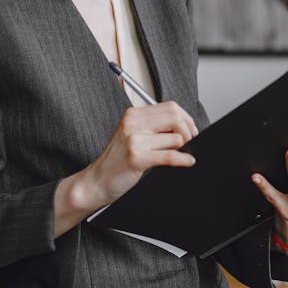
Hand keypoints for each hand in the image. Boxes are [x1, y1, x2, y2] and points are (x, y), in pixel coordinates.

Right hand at [54, 101, 197, 235]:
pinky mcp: (137, 158)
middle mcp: (133, 123)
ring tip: (180, 154)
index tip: (191, 130)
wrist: (96, 181)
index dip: (186, 118)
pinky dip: (183, 160)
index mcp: (133, 114)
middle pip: (175, 117)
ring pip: (175, 138)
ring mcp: (134, 140)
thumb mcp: (133, 135)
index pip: (170, 107)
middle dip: (188, 131)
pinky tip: (187, 161)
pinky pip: (170, 156)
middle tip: (189, 142)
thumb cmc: (116, 160)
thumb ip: (154, 126)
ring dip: (183, 148)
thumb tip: (184, 126)